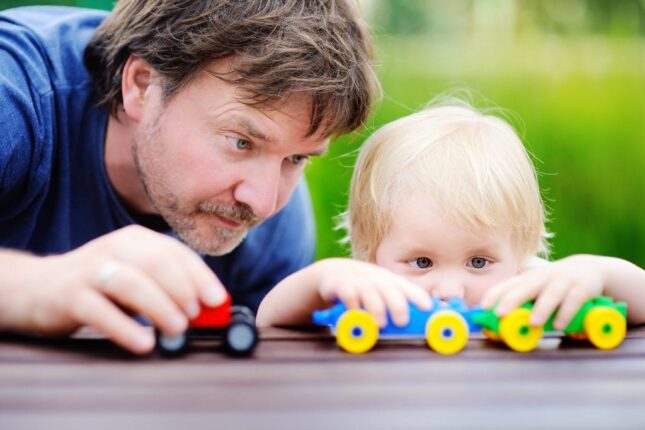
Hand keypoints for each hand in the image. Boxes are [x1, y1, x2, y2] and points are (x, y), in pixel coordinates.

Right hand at [0, 225, 226, 353]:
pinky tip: (143, 343)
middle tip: (196, 316)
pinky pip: (99, 310)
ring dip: (159, 305)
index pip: (175, 252)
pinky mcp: (67, 295)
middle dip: (182, 289)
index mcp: (135, 240)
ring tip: (178, 328)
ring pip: (129, 282)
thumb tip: (209, 308)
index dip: (200, 276)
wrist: (36, 287)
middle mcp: (114, 248)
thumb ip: (168, 288)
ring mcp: (89, 270)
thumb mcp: (135, 279)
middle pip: (157, 263)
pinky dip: (124, 327)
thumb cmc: (99, 285)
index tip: (217, 300)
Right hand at [313, 258, 431, 326]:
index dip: (418, 297)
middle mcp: (374, 279)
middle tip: (402, 322)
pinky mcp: (339, 284)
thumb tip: (417, 328)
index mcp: (389, 281)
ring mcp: (357, 280)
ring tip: (380, 324)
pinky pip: (347, 293)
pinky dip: (353, 305)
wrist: (331, 274)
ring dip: (376, 308)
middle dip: (397, 305)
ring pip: (369, 291)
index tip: (428, 308)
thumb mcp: (380, 293)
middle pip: (389, 289)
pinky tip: (356, 315)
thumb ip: (395, 307)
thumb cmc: (362, 288)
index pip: (407, 288)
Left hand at [481, 255, 603, 329]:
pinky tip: (559, 326)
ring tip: (533, 323)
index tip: (482, 307)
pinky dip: (566, 313)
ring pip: (550, 294)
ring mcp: (563, 282)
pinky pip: (574, 300)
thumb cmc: (555, 284)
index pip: (508, 285)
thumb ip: (523, 302)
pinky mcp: (582, 288)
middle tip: (500, 314)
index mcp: (529, 279)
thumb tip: (500, 322)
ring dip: (541, 309)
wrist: (590, 269)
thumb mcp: (537, 288)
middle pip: (525, 287)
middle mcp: (543, 278)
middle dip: (511, 300)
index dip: (494, 295)